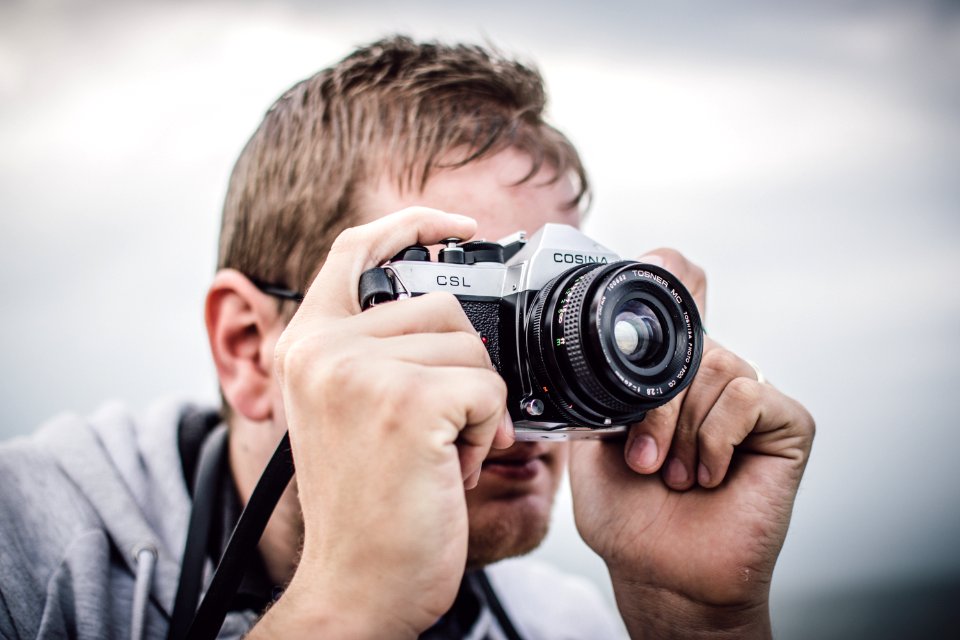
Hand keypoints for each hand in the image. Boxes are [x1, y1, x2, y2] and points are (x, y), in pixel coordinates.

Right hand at [258, 208, 513, 637]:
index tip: (461, 227)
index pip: (357, 250)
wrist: (359, 586)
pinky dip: (489, 430)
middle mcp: (323, 349)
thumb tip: (454, 301)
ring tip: (440, 453)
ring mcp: (360, 372)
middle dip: (464, 368)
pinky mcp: (406, 402)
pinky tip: (454, 467)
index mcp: (307, 344)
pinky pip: (488, 387)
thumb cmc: (370, 505)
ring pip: (473, 348)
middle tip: (440, 431)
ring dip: (476, 404)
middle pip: (442, 306)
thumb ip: (381, 349)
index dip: (412, 225)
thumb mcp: (354, 410)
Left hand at [568, 249, 813, 638]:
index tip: (643, 300)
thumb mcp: (593, 439)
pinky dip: (716, 436)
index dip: (669, 274)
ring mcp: (752, 399)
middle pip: (690, 343)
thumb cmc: (628, 513)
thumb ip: (601, 388)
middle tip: (645, 460)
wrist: (662, 573)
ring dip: (683, 428)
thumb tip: (602, 336)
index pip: (682, 295)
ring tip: (674, 474)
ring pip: (718, 366)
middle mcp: (712, 378)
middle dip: (655, 406)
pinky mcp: (789, 423)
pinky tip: (708, 474)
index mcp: (669, 375)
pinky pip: (749, 395)